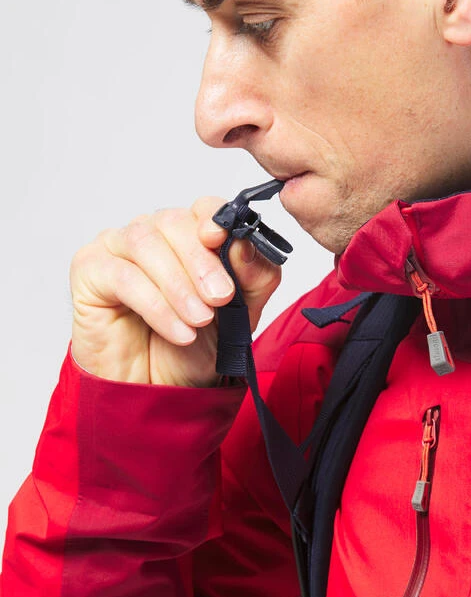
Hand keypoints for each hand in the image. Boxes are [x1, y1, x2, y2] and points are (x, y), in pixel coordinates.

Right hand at [70, 197, 279, 386]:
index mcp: (191, 236)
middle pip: (174, 223)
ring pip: (145, 244)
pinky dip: (156, 305)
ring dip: (179, 286)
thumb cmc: (195, 347)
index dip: (215, 219)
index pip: (204, 208)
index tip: (223, 241)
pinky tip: (179, 332)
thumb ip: (254, 276)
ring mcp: (118, 248)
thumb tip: (244, 242)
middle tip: (220, 298)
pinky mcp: (90, 270)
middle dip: (202, 263)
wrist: (159, 388)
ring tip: (200, 320)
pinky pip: (122, 276)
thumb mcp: (241, 314)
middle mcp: (153, 234)